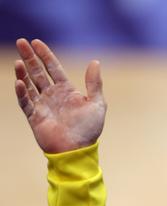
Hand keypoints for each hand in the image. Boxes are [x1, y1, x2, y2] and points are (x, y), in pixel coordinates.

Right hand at [14, 38, 106, 153]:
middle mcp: (53, 96)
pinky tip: (19, 82)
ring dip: (23, 72)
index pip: (53, 68)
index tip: (35, 42)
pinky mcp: (35, 117)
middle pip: (38, 72)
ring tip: (18, 61)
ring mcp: (43, 105)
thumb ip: (94, 83)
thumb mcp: (97, 104)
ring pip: (29, 84)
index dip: (45, 55)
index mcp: (67, 91)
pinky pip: (26, 102)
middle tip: (21, 42)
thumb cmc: (89, 129)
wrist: (78, 150)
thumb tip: (95, 61)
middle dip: (30, 58)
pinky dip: (22, 93)